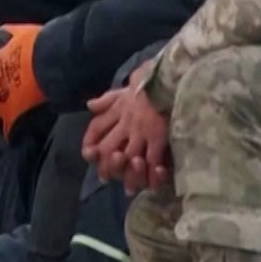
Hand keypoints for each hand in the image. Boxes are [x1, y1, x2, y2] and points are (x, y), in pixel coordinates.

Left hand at [84, 63, 168, 193]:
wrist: (171, 73)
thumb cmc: (153, 77)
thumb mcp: (127, 87)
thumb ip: (109, 99)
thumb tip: (89, 105)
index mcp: (118, 109)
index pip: (96, 127)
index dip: (90, 140)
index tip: (88, 151)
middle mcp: (125, 122)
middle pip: (108, 148)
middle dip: (106, 164)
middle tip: (104, 177)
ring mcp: (141, 131)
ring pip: (128, 158)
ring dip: (128, 173)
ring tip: (128, 188)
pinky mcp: (158, 136)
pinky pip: (152, 160)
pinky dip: (152, 173)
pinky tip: (154, 182)